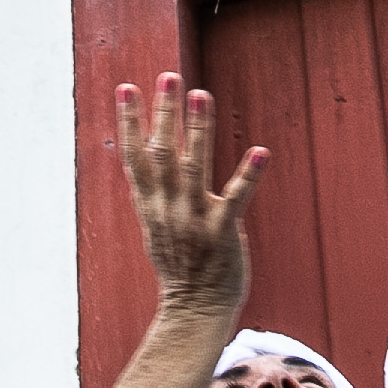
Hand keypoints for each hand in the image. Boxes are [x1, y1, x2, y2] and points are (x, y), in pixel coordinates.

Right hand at [117, 75, 265, 321]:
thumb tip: (146, 153)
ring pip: (193, 168)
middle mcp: (168, 208)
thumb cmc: (180, 266)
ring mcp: (194, 220)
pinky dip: (248, 175)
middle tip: (168, 76)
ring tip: (201, 95)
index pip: (135, 157)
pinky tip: (261, 151)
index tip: (125, 88)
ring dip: (198, 131)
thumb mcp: (156, 225)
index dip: (130, 122)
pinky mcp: (222, 233)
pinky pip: (236, 200)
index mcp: (152, 205)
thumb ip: (154, 190)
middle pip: (162, 153)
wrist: (195, 312)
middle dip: (163, 114)